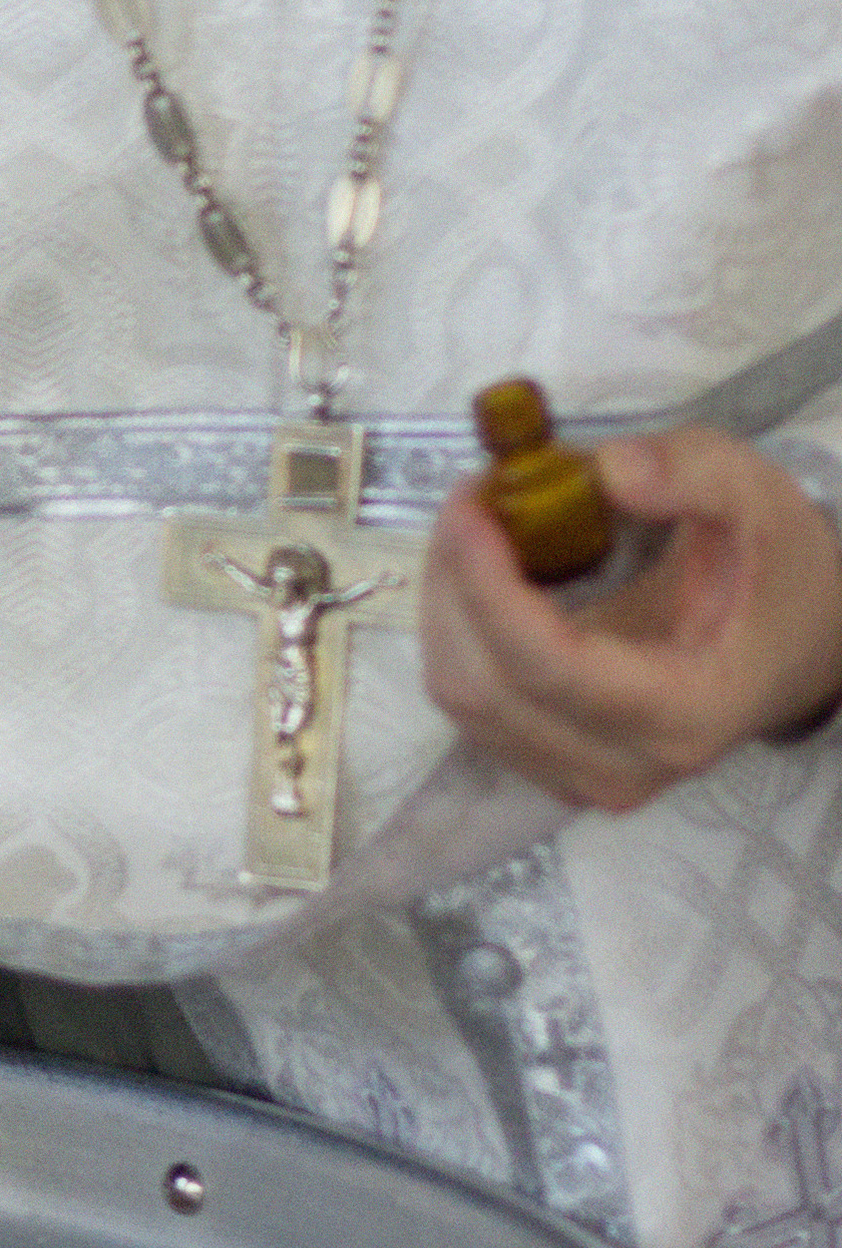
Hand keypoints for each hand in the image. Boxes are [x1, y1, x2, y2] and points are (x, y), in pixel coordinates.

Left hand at [421, 428, 841, 813]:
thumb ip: (692, 472)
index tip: (467, 510)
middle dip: (455, 584)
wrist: (799, 644)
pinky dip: (459, 634)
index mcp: (686, 711)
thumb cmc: (777, 572)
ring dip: (448, 605)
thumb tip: (608, 469)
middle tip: (473, 498)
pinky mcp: (552, 764)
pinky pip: (471, 706)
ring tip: (479, 528)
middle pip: (485, 686)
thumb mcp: (757, 496)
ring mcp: (585, 777)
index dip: (488, 588)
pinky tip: (484, 577)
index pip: (549, 667)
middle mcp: (628, 766)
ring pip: (464, 698)